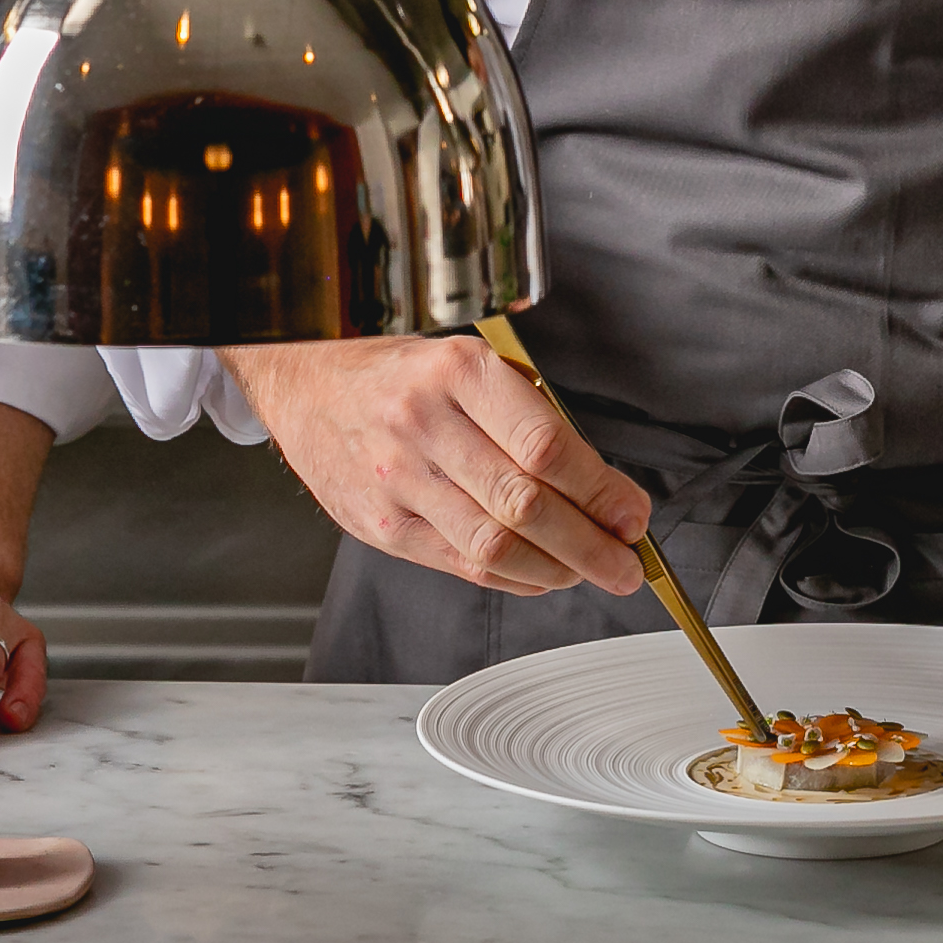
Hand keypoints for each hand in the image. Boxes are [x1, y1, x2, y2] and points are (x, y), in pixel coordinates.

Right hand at [239, 335, 649, 596]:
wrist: (309, 385)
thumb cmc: (404, 374)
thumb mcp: (470, 364)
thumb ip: (531, 419)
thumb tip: (603, 490)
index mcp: (458, 371)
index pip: (545, 446)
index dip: (600, 491)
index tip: (633, 515)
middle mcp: (423, 423)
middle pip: (525, 503)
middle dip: (591, 544)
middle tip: (627, 563)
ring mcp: (395, 479)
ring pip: (494, 545)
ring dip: (556, 570)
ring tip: (589, 572)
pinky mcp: (379, 525)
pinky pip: (461, 564)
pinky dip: (513, 578)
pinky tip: (541, 575)